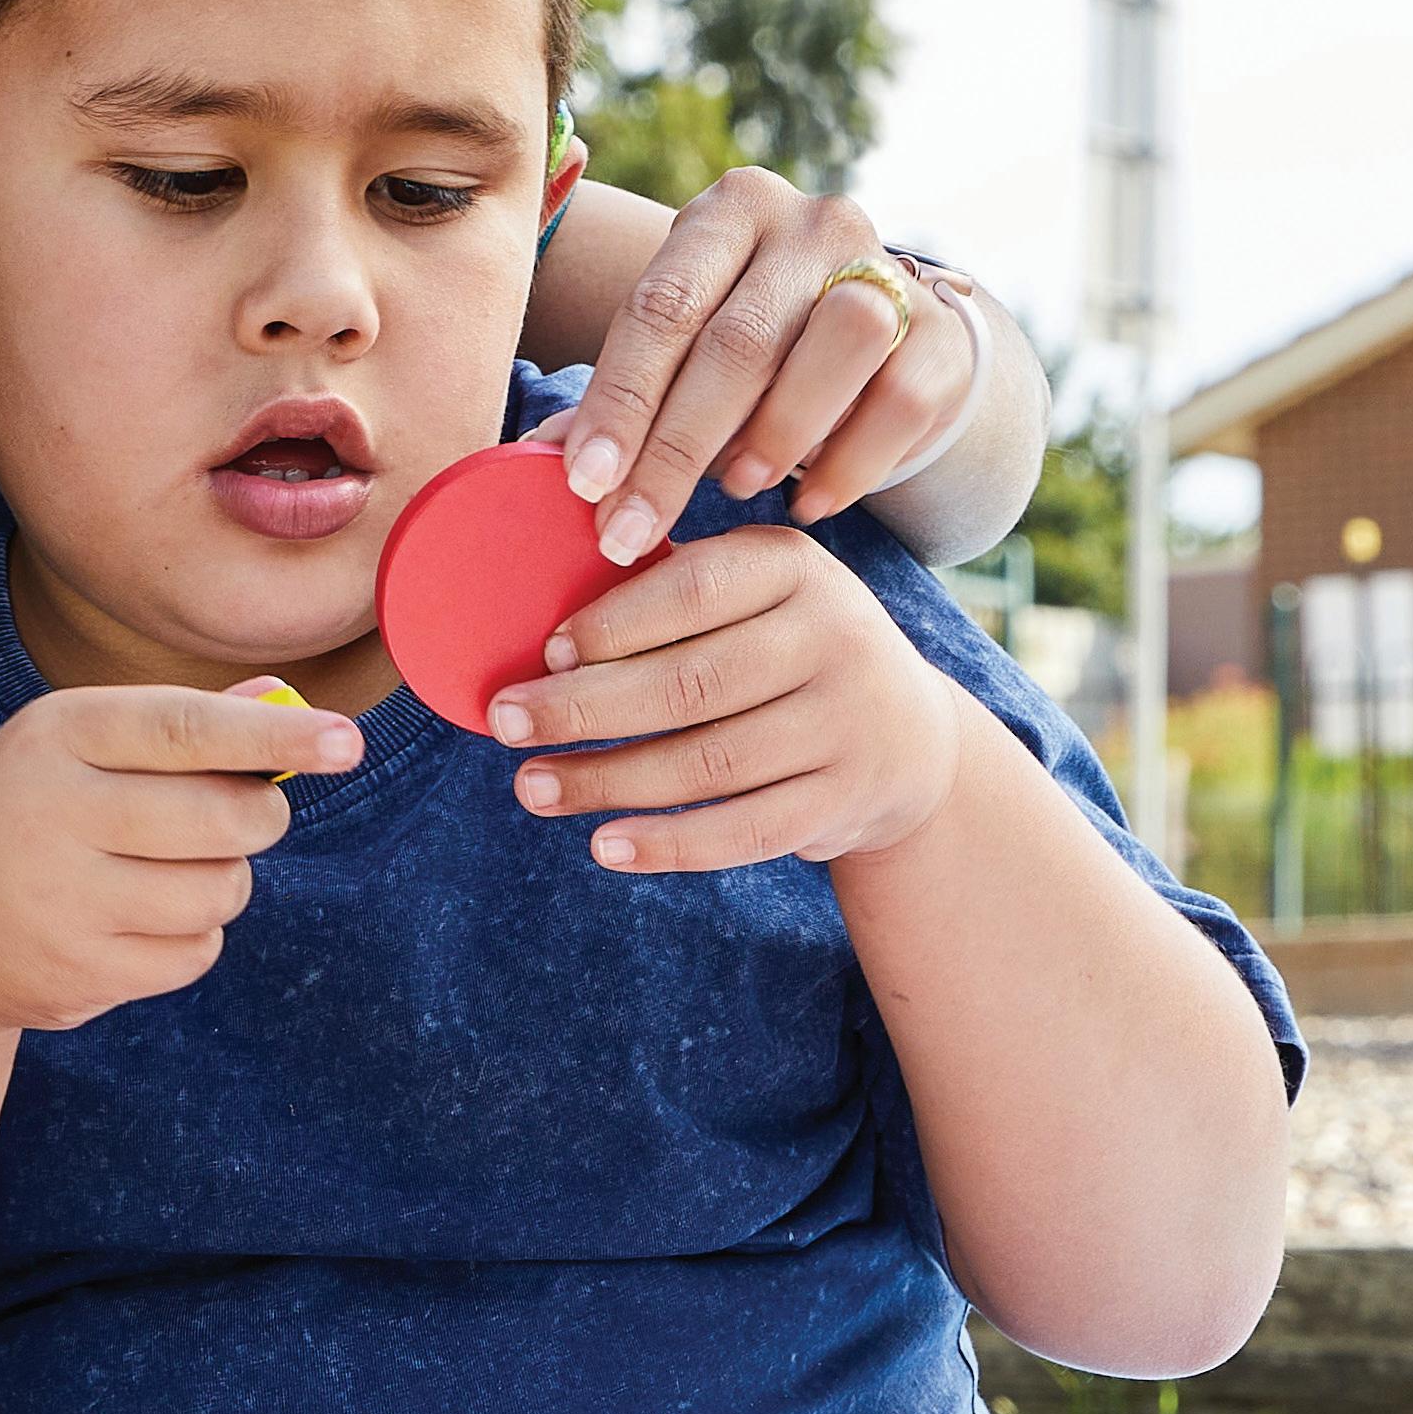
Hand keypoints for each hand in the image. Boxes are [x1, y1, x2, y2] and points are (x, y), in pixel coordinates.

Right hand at [0, 680, 359, 1036]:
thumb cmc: (28, 822)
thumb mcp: (77, 754)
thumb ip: (175, 727)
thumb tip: (284, 702)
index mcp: (53, 736)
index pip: (183, 727)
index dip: (273, 734)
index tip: (346, 740)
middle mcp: (50, 812)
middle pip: (224, 816)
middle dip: (260, 819)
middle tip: (245, 817)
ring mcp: (61, 900)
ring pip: (221, 890)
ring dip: (223, 883)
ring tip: (167, 874)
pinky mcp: (79, 973)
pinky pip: (196, 952)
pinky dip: (190, 937)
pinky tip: (135, 925)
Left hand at [487, 522, 963, 870]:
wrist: (908, 732)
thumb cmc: (780, 646)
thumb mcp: (750, 593)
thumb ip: (666, 588)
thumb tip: (536, 616)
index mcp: (793, 568)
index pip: (695, 589)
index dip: (614, 623)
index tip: (545, 651)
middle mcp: (832, 639)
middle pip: (691, 683)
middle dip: (584, 708)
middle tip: (504, 723)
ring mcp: (844, 724)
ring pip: (710, 763)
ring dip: (608, 781)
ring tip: (531, 787)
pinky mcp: (843, 800)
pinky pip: (744, 830)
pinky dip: (669, 843)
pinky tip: (605, 845)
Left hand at [543, 172, 974, 565]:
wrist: (878, 331)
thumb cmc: (749, 341)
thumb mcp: (682, 343)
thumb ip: (622, 391)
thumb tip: (537, 457)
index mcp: (728, 211)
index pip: (662, 306)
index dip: (619, 400)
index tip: (584, 483)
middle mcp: (812, 224)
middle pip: (740, 340)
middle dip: (676, 449)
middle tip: (630, 530)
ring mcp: (887, 268)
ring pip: (837, 347)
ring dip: (775, 435)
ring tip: (733, 489)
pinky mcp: (942, 331)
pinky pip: (899, 400)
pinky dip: (848, 464)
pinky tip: (804, 502)